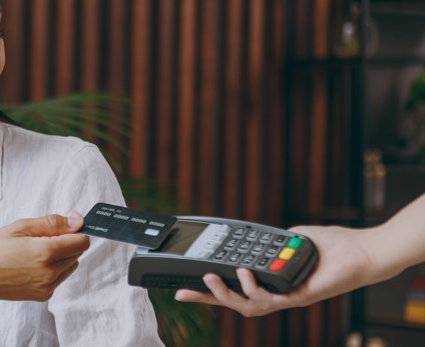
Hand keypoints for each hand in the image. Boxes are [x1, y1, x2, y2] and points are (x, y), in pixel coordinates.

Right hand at [0, 212, 89, 302]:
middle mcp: (50, 272)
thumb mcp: (20, 227)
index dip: (75, 231)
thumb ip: (52, 223)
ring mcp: (47, 286)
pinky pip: (59, 278)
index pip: (82, 241)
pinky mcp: (43, 295)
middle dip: (66, 242)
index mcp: (46, 252)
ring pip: (70, 266)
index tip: (63, 227)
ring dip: (61, 256)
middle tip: (40, 239)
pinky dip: (53, 269)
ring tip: (35, 252)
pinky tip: (32, 265)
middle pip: (77, 253)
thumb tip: (77, 220)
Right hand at [174, 225, 374, 316]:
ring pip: (248, 306)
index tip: (186, 286)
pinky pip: (270, 299)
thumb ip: (271, 244)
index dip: (211, 290)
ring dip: (226, 295)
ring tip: (211, 278)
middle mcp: (277, 293)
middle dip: (207, 298)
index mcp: (272, 281)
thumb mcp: (290, 239)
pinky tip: (244, 272)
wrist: (360, 252)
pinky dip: (253, 287)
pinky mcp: (299, 297)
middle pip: (235, 303)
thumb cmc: (331, 246)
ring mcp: (287, 297)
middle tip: (184, 292)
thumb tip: (255, 241)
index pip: (236, 287)